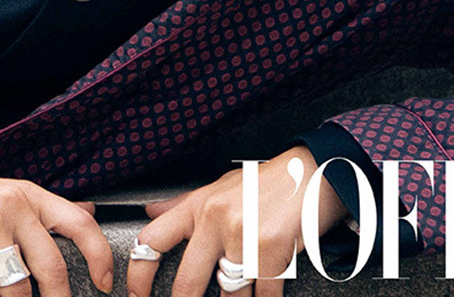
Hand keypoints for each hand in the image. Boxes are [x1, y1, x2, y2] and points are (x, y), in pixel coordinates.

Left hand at [126, 147, 349, 296]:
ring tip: (250, 285)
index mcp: (199, 204)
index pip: (152, 240)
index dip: (137, 277)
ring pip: (228, 296)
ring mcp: (242, 234)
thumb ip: (185, 203)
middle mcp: (215, 218)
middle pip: (186, 284)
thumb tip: (149, 211)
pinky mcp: (270, 250)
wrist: (316, 170)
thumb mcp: (221, 186)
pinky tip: (270, 290)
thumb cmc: (268, 183)